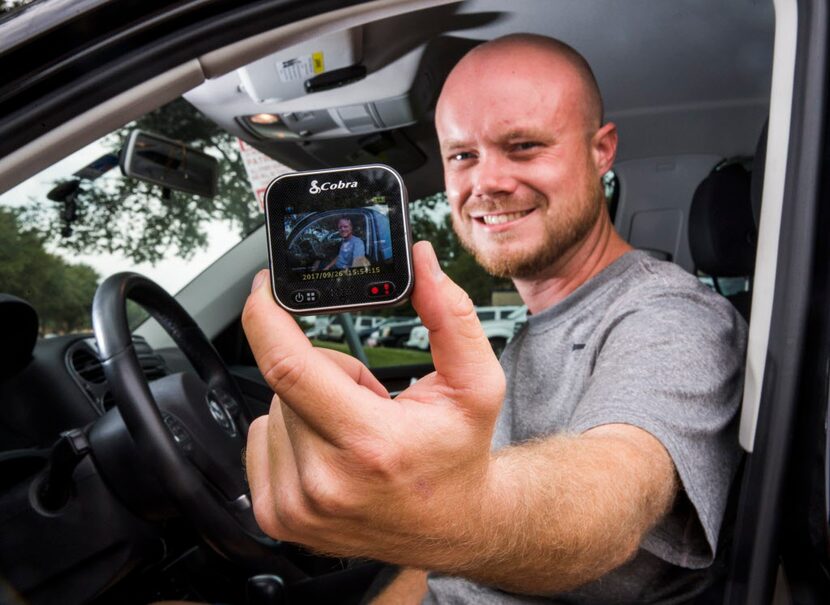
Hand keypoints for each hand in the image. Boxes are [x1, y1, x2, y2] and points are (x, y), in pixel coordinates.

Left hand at [242, 242, 504, 565]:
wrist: (453, 525)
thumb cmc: (459, 456)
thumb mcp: (475, 383)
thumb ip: (450, 316)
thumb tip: (420, 263)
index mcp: (369, 444)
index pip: (289, 368)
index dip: (266, 317)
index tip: (265, 290)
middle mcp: (324, 481)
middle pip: (286, 382)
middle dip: (323, 370)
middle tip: (365, 395)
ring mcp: (296, 506)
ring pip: (272, 410)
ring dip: (307, 404)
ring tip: (353, 428)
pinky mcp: (278, 517)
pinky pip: (260, 441)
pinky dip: (290, 434)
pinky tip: (330, 452)